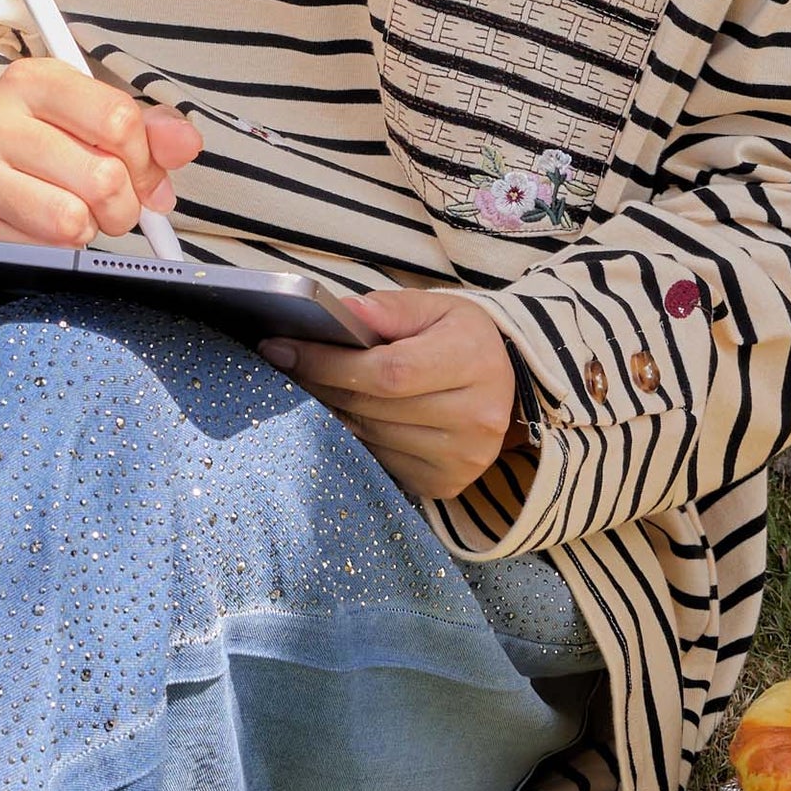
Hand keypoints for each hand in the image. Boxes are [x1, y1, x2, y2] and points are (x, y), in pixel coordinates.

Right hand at [0, 60, 202, 247]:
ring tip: (73, 213)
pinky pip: (41, 251)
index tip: (143, 173)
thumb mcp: (89, 119)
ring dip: (88, 228)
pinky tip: (41, 228)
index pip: (118, 119)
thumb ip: (146, 128)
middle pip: (102, 176)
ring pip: (71, 220)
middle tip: (110, 203)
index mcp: (32, 80)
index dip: (145, 158)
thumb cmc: (39, 144)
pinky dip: (56, 249)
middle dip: (122, 203)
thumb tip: (186, 141)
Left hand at [267, 289, 520, 507]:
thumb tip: (341, 314)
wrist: (505, 386)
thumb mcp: (435, 308)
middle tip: (287, 364)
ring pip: (370, 437)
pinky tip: (348, 414)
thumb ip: (387, 309)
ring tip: (314, 386)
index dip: (330, 363)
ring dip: (334, 411)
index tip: (284, 349)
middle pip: (374, 407)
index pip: (389, 371)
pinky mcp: (446, 483)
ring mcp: (462, 458)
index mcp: (473, 361)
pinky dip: (356, 438)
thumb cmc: (461, 339)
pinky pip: (380, 461)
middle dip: (321, 384)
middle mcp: (476, 417)